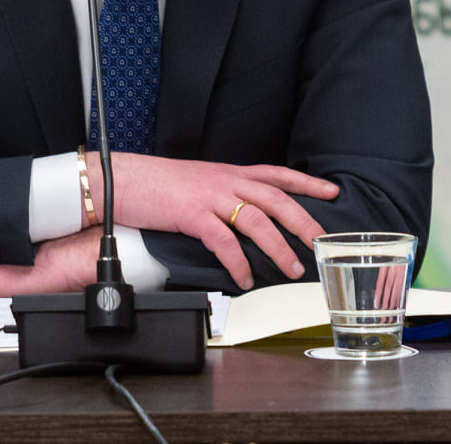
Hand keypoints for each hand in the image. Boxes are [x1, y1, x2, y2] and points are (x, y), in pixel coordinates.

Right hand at [105, 152, 337, 288]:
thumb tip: (239, 217)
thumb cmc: (154, 183)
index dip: (306, 182)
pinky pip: (224, 242)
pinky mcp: (191, 214)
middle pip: (276, 198)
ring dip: (279, 246)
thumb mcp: (195, 182)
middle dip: (303, 220)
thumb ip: (220, 195)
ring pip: (257, 219)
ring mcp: (209, 196)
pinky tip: (245, 278)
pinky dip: (239, 263)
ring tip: (293, 269)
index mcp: (227, 172)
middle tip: (321, 242)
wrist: (119, 178)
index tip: (332, 191)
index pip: (276, 173)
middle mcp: (224, 180)